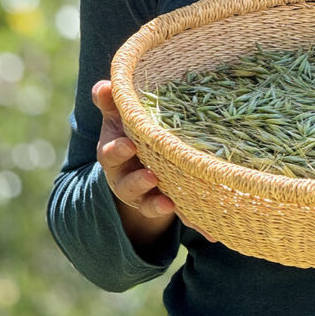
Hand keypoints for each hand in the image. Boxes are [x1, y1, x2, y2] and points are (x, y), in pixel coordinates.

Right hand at [92, 80, 216, 244]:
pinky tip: (209, 231)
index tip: (128, 145)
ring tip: (169, 204)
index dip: (118, 151)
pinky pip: (178, 214)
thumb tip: (105, 84)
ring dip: (157, 205)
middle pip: (128, 185)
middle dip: (137, 182)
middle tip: (151, 176)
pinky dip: (192, 221)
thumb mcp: (119, 117)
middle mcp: (126, 179)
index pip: (110, 154)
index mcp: (114, 155)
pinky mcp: (166, 204)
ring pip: (148, 203)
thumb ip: (112, 102)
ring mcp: (145, 195)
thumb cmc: (129, 132)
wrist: (137, 163)